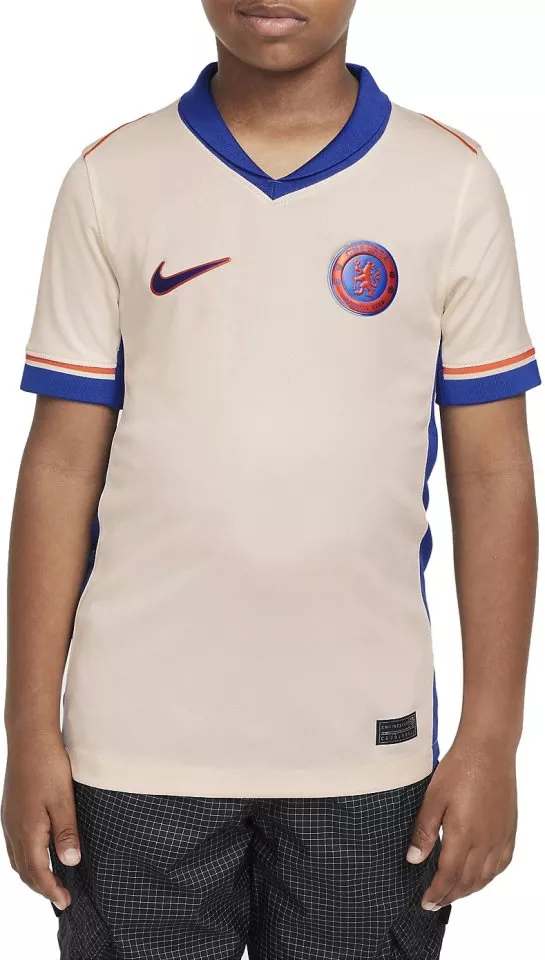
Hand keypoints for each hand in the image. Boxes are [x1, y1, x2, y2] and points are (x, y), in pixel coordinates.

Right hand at [2, 733, 80, 909]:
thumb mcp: (64, 799)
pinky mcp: (10, 811)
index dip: (52, 890)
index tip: (66, 902)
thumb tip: (71, 863)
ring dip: (33, 873)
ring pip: (18, 858)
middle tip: (61, 896)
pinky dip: (27, 857)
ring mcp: (9, 820)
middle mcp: (14, 829)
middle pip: (25, 870)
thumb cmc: (48, 765)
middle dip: (42, 887)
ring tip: (51, 880)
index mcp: (28, 830)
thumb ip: (66, 832)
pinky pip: (15, 844)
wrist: (29, 738)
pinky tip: (39, 852)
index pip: (38, 872)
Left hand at [406, 737, 516, 908]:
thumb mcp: (433, 797)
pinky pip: (502, 862)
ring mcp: (500, 836)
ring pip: (487, 876)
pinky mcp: (509, 829)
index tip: (426, 902)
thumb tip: (414, 859)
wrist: (488, 749)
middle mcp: (486, 841)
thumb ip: (424, 831)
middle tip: (436, 901)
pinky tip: (481, 875)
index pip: (449, 876)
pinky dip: (489, 875)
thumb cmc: (459, 768)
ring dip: (469, 889)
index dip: (437, 892)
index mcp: (464, 834)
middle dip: (451, 895)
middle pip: (468, 881)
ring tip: (454, 892)